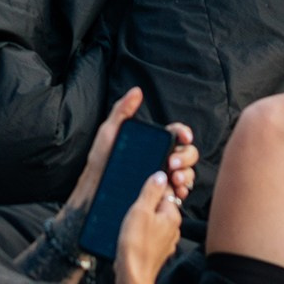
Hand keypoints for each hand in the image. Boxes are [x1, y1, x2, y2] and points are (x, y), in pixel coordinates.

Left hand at [67, 89, 197, 210]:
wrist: (95, 189)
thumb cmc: (101, 159)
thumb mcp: (110, 132)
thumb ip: (122, 111)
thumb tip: (136, 91)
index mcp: (153, 142)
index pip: (177, 133)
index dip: (184, 133)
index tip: (184, 136)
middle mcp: (161, 157)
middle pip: (187, 152)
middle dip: (186, 156)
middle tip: (172, 163)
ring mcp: (163, 175)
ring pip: (188, 172)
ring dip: (187, 174)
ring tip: (175, 179)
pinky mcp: (163, 192)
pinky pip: (181, 191)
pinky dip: (183, 190)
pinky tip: (177, 191)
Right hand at [114, 173, 184, 283]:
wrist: (132, 275)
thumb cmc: (136, 246)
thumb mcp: (140, 211)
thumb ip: (151, 191)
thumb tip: (160, 175)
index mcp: (172, 216)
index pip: (167, 191)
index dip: (152, 188)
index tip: (140, 191)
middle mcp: (173, 228)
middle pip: (160, 205)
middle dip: (145, 204)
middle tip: (132, 209)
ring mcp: (166, 240)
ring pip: (154, 219)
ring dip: (142, 218)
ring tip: (130, 222)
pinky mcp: (156, 249)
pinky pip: (150, 233)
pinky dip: (141, 230)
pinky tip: (131, 234)